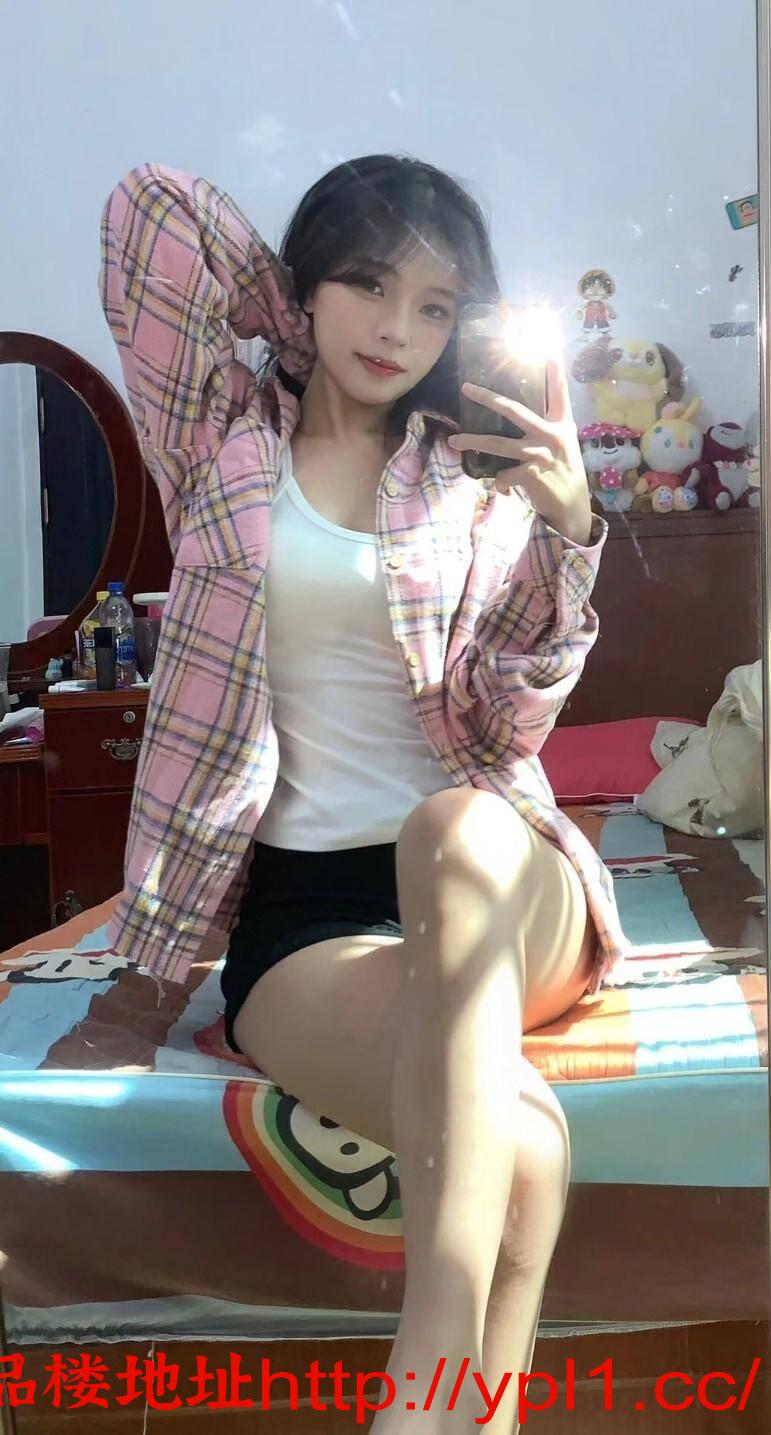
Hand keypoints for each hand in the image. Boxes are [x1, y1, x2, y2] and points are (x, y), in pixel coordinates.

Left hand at [448, 349, 593, 545]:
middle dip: (487, 398)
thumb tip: (520, 420)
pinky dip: (501, 484)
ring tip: (454, 441)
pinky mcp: (531, 474)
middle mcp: (552, 435)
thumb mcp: (563, 447)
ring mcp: (541, 454)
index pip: (559, 392)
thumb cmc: (564, 476)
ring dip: (473, 442)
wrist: (572, 510)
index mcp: (562, 425)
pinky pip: (503, 475)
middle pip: (513, 410)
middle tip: (466, 388)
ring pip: (498, 443)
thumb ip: (547, 430)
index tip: (548, 348)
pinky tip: (507, 491)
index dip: (554, 370)